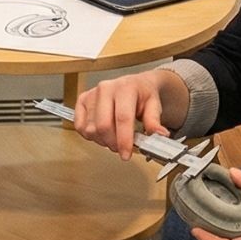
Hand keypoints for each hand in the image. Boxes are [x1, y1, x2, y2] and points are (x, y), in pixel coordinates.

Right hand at [73, 68, 189, 160]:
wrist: (134, 85)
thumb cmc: (142, 95)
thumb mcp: (154, 106)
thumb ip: (154, 121)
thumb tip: (160, 135)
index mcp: (126, 88)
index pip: (122, 118)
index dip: (124, 140)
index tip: (126, 154)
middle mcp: (106, 89)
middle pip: (103, 126)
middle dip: (113, 143)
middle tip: (122, 148)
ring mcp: (92, 94)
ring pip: (91, 129)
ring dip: (103, 141)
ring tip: (114, 138)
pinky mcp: (82, 100)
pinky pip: (80, 127)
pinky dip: (90, 136)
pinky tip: (102, 134)